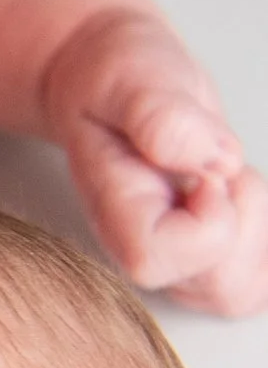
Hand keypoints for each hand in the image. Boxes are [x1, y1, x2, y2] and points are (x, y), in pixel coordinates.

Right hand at [48, 12, 267, 314]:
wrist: (114, 84)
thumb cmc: (115, 81)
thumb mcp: (130, 77)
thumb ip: (159, 115)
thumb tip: (212, 159)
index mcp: (116, 214)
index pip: (158, 261)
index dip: (208, 220)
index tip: (207, 169)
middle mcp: (145, 253)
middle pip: (222, 288)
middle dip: (249, 217)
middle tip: (219, 162)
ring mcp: (181, 266)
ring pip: (248, 290)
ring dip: (261, 223)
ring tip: (227, 174)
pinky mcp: (213, 261)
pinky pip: (265, 279)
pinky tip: (247, 191)